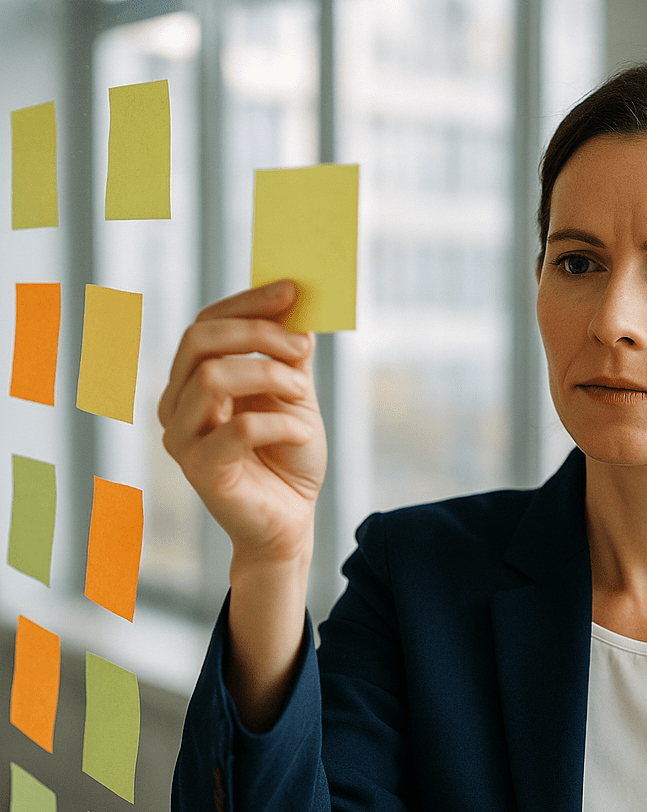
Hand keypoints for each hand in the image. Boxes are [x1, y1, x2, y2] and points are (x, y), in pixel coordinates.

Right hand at [158, 280, 326, 568]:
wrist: (290, 522)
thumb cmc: (288, 459)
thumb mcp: (295, 396)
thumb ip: (288, 356)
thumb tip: (297, 305)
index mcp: (193, 380)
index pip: (206, 324)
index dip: (247, 303)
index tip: (291, 290)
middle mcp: (177, 404)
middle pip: (200, 341)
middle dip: (257, 333)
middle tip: (303, 346)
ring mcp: (183, 438)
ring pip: (212, 377)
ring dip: (270, 375)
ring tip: (303, 397)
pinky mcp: (202, 470)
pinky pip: (239, 428)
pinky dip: (280, 423)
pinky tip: (301, 433)